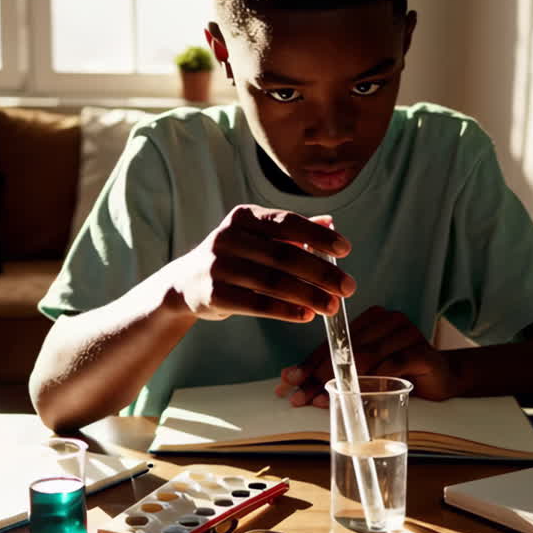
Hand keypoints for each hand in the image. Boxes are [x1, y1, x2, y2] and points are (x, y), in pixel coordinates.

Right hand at [172, 204, 354, 321]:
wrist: (184, 284)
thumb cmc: (232, 259)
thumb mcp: (256, 238)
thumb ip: (292, 232)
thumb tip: (330, 223)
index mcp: (245, 217)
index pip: (287, 222)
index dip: (318, 236)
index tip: (346, 250)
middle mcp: (229, 237)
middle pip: (284, 255)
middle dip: (321, 272)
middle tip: (348, 287)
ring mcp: (219, 266)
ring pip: (273, 281)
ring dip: (308, 295)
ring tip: (332, 306)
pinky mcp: (213, 294)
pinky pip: (256, 304)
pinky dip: (284, 310)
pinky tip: (306, 315)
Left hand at [277, 306, 457, 404]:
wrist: (444, 376)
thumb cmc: (401, 372)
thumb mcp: (366, 370)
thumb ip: (336, 371)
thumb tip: (291, 381)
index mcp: (371, 318)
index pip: (333, 341)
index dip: (308, 362)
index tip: (288, 381)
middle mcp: (388, 320)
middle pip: (345, 350)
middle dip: (318, 375)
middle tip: (298, 396)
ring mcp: (406, 333)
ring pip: (364, 357)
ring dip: (340, 381)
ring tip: (321, 399)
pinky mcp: (421, 352)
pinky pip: (389, 367)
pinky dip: (369, 383)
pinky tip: (354, 396)